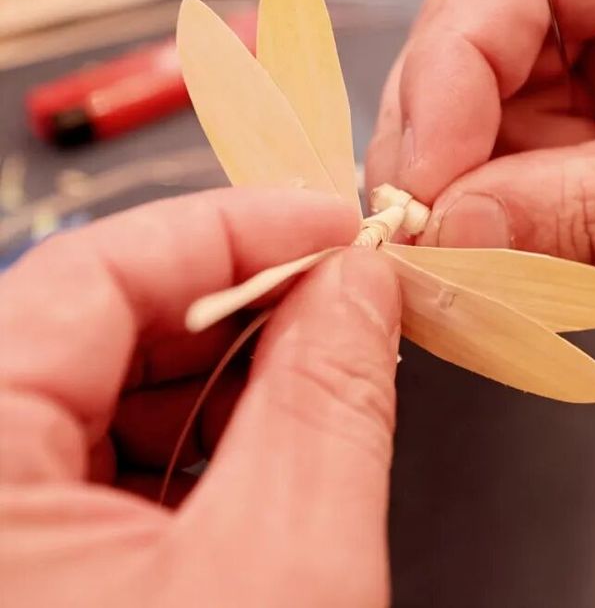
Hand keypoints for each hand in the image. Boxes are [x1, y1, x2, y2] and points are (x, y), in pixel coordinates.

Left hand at [0, 189, 400, 606]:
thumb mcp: (285, 568)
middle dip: (236, 311)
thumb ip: (327, 401)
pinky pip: (93, 465)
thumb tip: (357, 288)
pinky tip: (261, 457)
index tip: (329, 230)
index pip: (85, 274)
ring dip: (220, 382)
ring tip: (314, 389)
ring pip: (95, 397)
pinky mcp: (18, 567)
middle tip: (341, 305)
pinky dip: (191, 445)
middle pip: (89, 329)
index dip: (230, 233)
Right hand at [366, 0, 594, 316]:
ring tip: (472, 268)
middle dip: (443, 145)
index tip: (426, 183)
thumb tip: (456, 232)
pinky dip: (497, 219)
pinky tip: (503, 261)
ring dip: (464, 193)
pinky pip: (512, 164)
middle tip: (423, 242)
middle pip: (478, 42)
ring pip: (480, 113)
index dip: (455, 74)